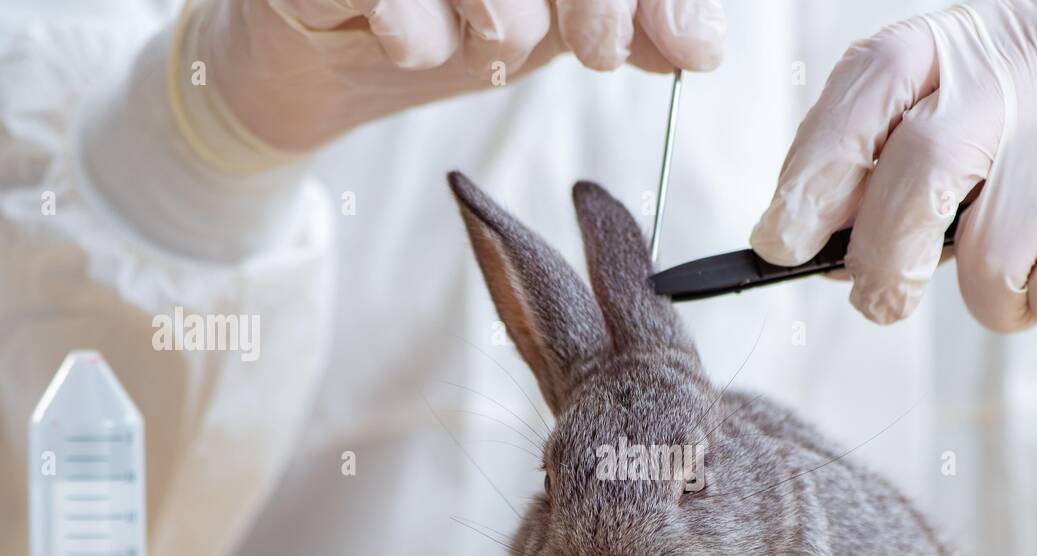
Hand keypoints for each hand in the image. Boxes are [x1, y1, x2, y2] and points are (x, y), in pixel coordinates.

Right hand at [184, 0, 724, 155]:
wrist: (326, 47)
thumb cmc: (450, 11)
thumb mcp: (556, 15)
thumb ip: (626, 20)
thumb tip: (697, 46)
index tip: (683, 48)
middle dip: (597, 6)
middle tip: (595, 54)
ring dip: (505, 28)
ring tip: (482, 44)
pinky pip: (400, 7)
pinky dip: (420, 37)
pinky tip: (409, 39)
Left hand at [750, 0, 1036, 328]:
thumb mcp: (985, 126)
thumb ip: (900, 170)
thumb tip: (812, 245)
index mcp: (977, 39)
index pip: (870, 81)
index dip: (811, 164)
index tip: (777, 240)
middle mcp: (1032, 66)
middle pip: (919, 173)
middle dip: (881, 259)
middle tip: (878, 302)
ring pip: (984, 259)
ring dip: (983, 294)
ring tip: (1027, 260)